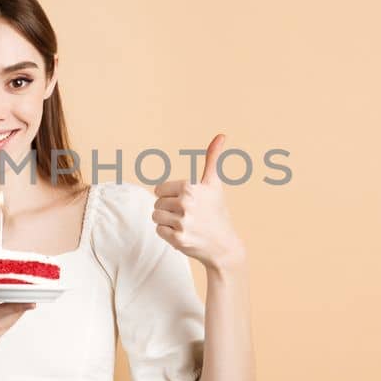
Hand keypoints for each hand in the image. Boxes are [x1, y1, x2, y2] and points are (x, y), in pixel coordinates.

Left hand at [152, 133, 247, 271]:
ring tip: (184, 224)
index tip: (186, 202)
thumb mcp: (214, 184)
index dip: (170, 196)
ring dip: (167, 221)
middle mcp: (186, 204)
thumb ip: (212, 158)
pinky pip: (159, 231)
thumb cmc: (217, 212)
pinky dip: (168, 234)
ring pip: (156, 217)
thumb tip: (221, 135)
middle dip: (168, 209)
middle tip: (188, 215)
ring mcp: (182, 222)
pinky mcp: (178, 239)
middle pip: (157, 204)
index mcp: (191, 187)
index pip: (159, 189)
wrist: (224, 245)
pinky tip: (183, 234)